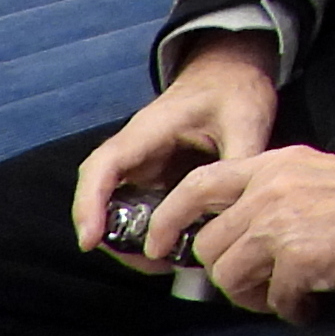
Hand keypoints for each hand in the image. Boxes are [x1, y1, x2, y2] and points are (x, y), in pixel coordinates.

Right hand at [73, 41, 280, 264]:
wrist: (235, 70)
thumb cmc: (234, 88)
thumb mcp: (245, 120)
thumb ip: (239, 160)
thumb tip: (239, 203)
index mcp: (148, 131)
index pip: (103, 167)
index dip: (89, 205)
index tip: (90, 240)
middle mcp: (137, 150)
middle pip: (104, 197)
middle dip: (117, 235)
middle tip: (152, 265)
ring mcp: (145, 164)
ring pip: (122, 207)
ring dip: (135, 237)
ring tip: (170, 262)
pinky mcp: (158, 175)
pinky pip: (144, 207)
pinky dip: (154, 229)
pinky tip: (180, 246)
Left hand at [165, 148, 334, 321]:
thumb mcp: (314, 172)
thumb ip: (272, 191)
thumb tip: (236, 231)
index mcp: (272, 165)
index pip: (196, 186)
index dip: (167, 219)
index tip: (158, 246)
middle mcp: (269, 191)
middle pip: (210, 247)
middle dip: (228, 273)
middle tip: (260, 284)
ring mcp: (282, 226)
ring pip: (231, 278)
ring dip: (255, 296)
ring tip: (287, 296)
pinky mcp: (301, 260)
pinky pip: (274, 300)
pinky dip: (293, 309)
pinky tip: (315, 302)